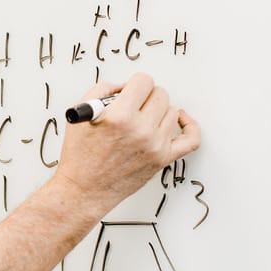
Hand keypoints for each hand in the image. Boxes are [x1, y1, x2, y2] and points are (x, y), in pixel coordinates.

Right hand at [54, 72, 200, 211]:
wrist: (84, 189)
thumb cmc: (80, 156)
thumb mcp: (79, 113)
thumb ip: (103, 90)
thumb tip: (124, 86)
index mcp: (120, 116)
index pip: (144, 81)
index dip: (135, 83)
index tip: (130, 90)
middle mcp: (141, 131)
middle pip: (160, 94)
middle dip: (146, 95)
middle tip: (134, 105)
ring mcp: (155, 146)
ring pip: (172, 111)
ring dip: (159, 110)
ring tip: (143, 118)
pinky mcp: (163, 159)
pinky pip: (191, 139)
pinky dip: (189, 126)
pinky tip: (180, 119)